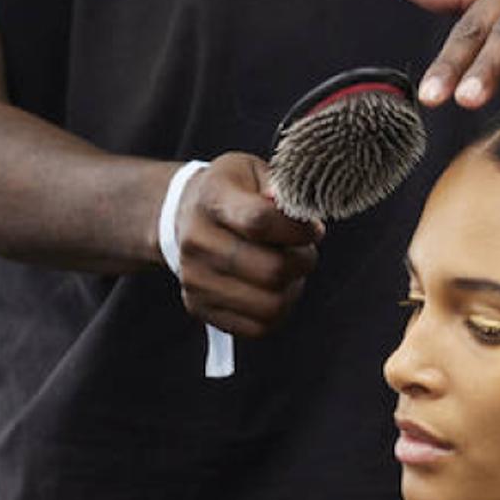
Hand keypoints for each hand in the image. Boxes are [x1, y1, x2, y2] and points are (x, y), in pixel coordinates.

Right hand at [175, 153, 321, 337]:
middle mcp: (197, 240)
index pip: (260, 222)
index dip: (298, 231)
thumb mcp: (254, 172)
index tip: (313, 230)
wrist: (186, 216)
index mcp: (213, 198)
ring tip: (289, 272)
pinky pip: (258, 327)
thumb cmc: (233, 193)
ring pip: (269, 305)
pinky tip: (273, 290)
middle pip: (271, 271)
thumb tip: (300, 214)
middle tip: (304, 252)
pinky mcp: (199, 307)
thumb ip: (282, 188)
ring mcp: (195, 278)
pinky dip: (277, 311)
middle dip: (302, 263)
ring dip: (292, 290)